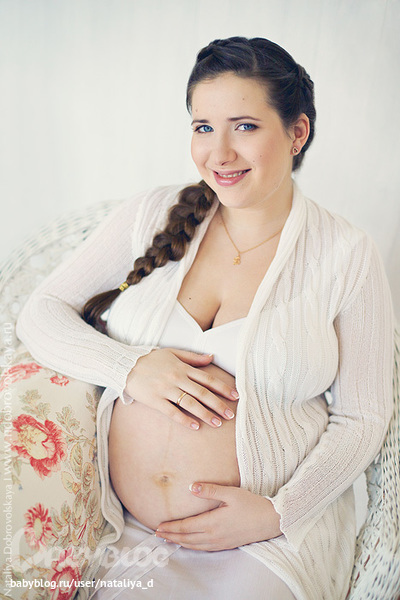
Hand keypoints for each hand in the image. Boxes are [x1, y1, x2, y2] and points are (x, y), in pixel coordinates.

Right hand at [124, 348, 238, 429]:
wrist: (125, 365)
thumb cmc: (150, 359)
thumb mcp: (172, 353)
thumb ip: (193, 357)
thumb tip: (212, 357)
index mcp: (182, 367)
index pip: (207, 378)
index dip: (222, 387)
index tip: (235, 396)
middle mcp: (176, 378)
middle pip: (202, 393)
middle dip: (218, 404)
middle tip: (230, 415)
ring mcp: (166, 390)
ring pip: (190, 404)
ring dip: (205, 414)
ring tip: (217, 423)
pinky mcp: (155, 401)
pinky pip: (172, 412)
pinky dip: (184, 419)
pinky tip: (195, 426)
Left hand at [155, 483, 281, 550]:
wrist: (269, 521)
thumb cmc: (251, 505)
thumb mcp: (231, 493)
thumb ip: (210, 490)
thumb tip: (192, 487)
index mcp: (213, 523)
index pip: (186, 527)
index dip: (171, 527)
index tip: (159, 526)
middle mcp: (214, 536)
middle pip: (187, 538)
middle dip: (171, 536)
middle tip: (157, 534)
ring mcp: (220, 542)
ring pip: (194, 546)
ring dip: (179, 542)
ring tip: (169, 539)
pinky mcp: (226, 544)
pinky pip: (203, 548)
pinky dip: (192, 546)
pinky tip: (189, 543)